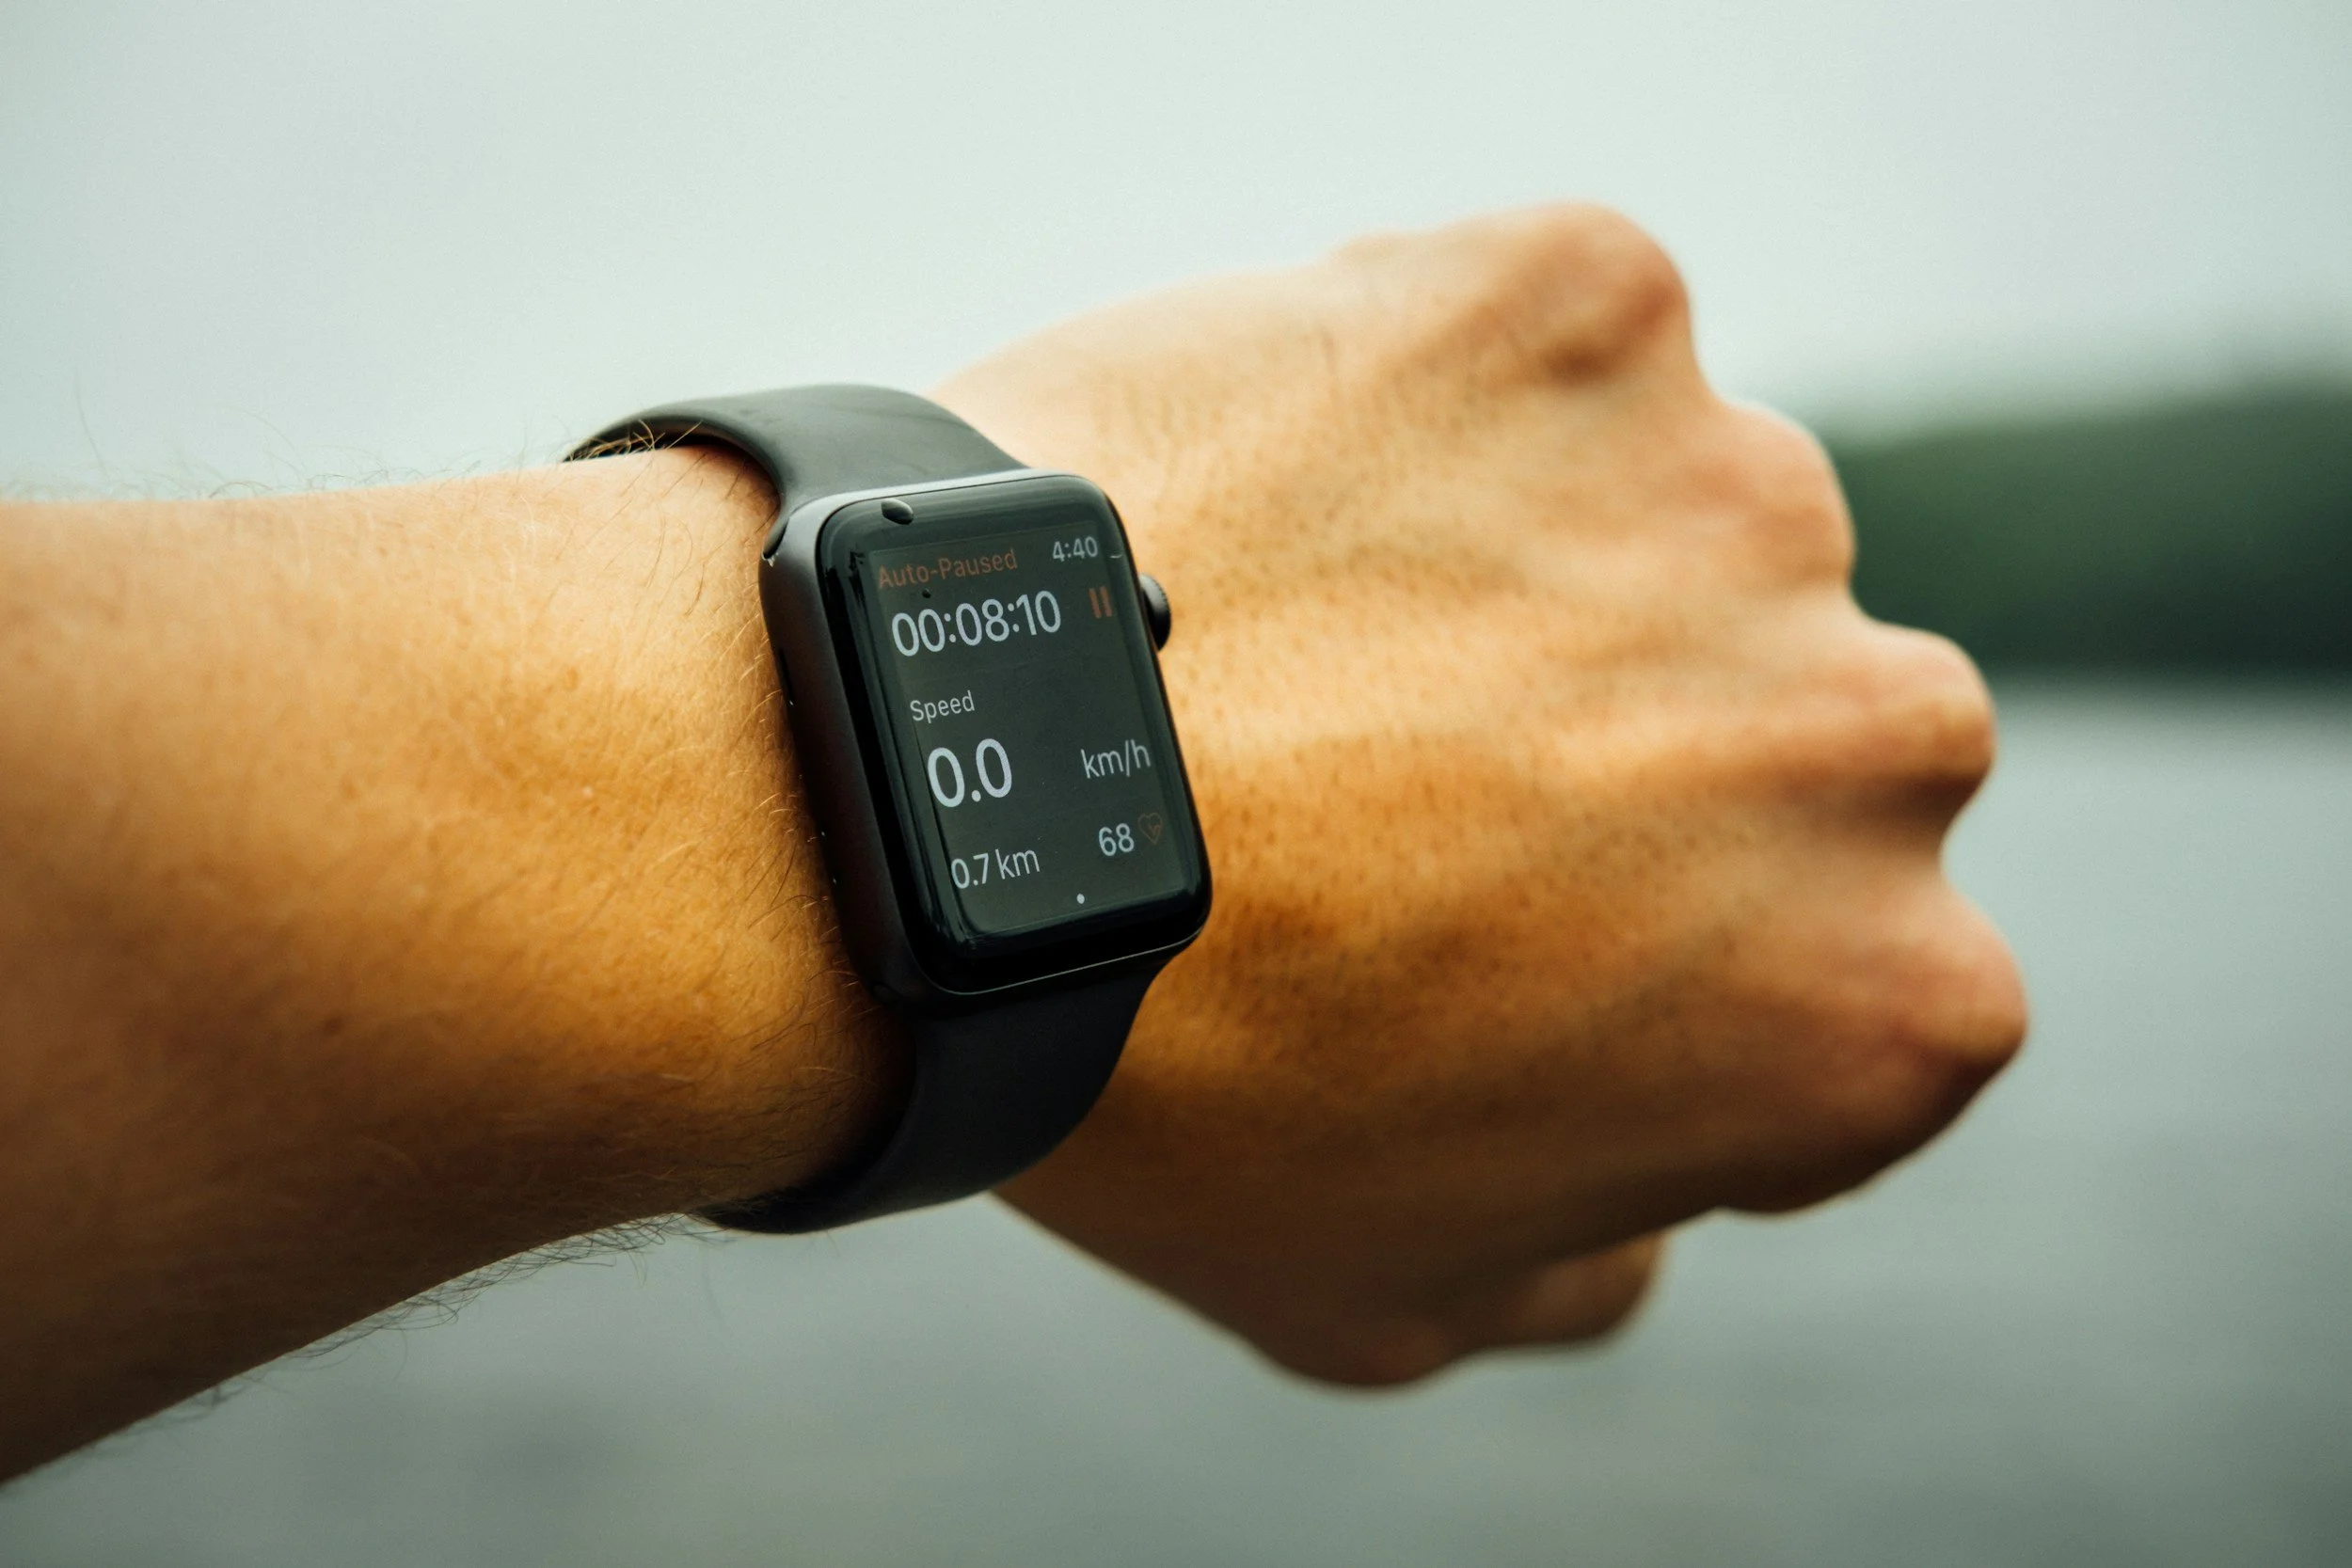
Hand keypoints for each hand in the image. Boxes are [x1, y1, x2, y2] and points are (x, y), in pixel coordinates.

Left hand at [938, 206, 2026, 1383]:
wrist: (931, 817)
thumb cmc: (1156, 1094)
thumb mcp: (1398, 1298)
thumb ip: (1589, 1249)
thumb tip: (1636, 1194)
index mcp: (1886, 998)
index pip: (1848, 965)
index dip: (1672, 959)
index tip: (1519, 937)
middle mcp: (1882, 736)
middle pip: (1791, 726)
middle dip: (1643, 752)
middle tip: (1408, 773)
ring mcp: (1738, 490)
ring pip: (1674, 520)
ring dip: (1538, 565)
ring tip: (1306, 636)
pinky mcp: (1585, 300)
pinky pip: (1542, 341)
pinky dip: (1435, 393)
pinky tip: (1277, 489)